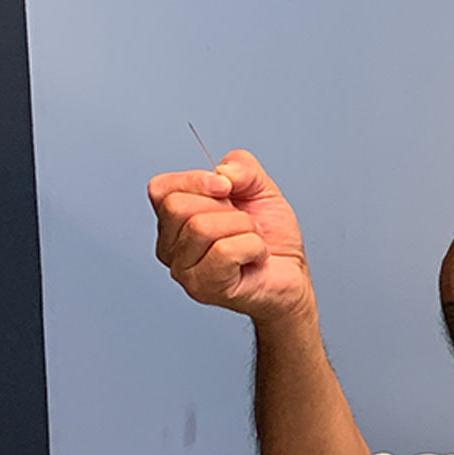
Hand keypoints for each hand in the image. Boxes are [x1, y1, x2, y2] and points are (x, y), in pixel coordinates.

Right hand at [148, 150, 309, 323]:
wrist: (293, 275)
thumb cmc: (272, 239)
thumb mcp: (261, 189)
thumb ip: (242, 167)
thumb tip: (223, 172)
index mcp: (174, 220)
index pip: (160, 188)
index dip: (196, 180)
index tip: (226, 187)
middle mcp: (170, 246)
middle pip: (177, 206)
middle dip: (225, 208)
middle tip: (244, 225)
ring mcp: (184, 270)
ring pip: (202, 227)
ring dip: (244, 228)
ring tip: (252, 240)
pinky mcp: (204, 287)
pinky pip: (224, 251)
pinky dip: (253, 247)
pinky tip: (257, 258)